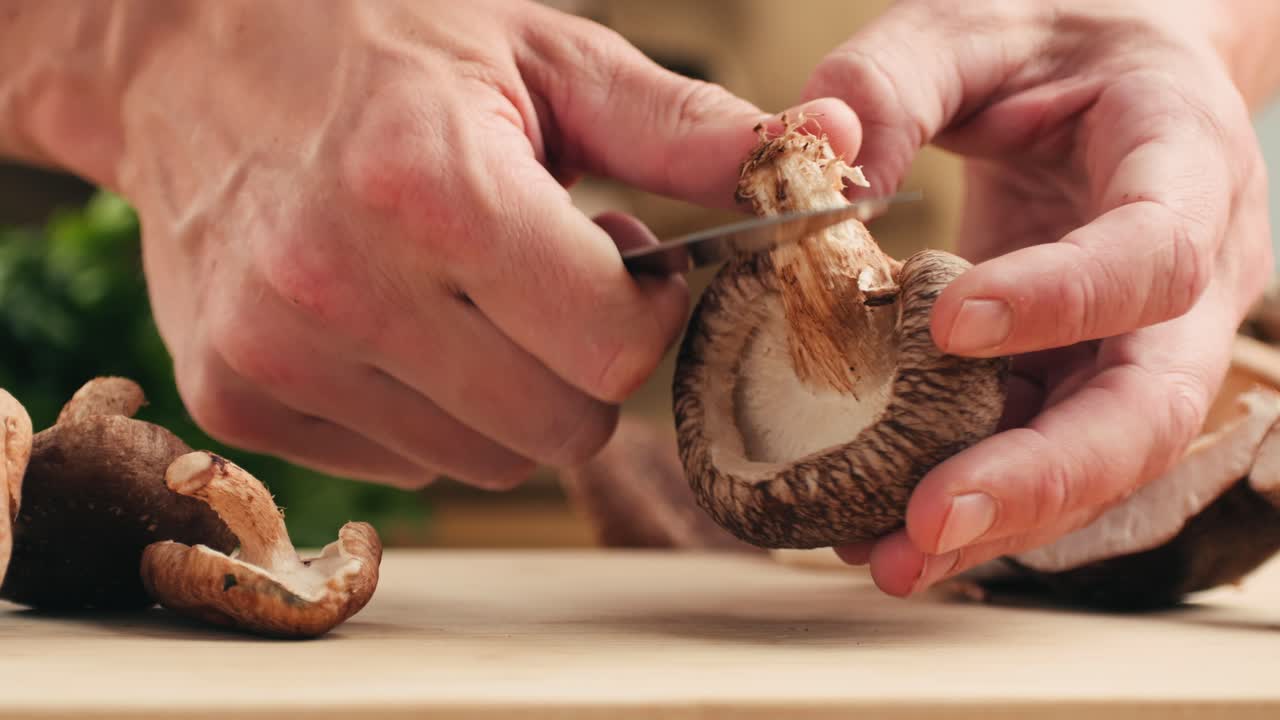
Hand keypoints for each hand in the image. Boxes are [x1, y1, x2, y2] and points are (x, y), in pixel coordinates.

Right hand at [58, 0, 858, 487]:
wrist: (185, 51)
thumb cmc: (378, 41)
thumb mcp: (542, 55)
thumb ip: (684, 130)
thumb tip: (822, 160)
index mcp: (433, 185)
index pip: (615, 346)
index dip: (647, 309)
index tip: (628, 258)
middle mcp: (340, 283)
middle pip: (561, 426)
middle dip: (588, 362)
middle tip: (550, 276)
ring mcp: (276, 352)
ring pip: (486, 459)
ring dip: (510, 391)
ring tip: (470, 289)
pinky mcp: (235, 394)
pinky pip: (403, 462)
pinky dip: (429, 407)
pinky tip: (400, 320)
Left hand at [803, 0, 1273, 593]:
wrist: (1111, 82)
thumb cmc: (1051, 47)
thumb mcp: (969, 26)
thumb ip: (890, 81)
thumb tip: (814, 160)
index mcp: (1185, 167)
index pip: (1153, 253)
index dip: (1064, 300)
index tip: (951, 326)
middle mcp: (1187, 281)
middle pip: (1146, 409)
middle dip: (1041, 477)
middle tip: (928, 522)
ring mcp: (1140, 344)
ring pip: (1097, 462)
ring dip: (997, 522)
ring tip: (887, 559)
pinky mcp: (1080, 378)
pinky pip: (1038, 454)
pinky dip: (969, 500)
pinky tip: (879, 528)